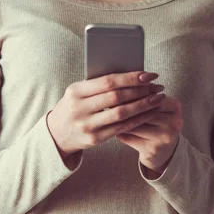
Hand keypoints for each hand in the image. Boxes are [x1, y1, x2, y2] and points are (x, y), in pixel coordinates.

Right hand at [46, 71, 165, 157]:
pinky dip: (138, 119)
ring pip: (121, 114)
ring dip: (143, 105)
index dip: (130, 78)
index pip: (108, 81)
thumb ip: (98, 84)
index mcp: (76, 91)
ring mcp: (87, 125)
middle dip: (140, 91)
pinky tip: (149, 113)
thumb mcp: (78, 92)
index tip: (148, 75)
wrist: (56, 134)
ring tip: (157, 98)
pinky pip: (121, 128)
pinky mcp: (94, 139)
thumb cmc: (73, 106)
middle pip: (116, 97)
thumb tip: (131, 74)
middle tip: (156, 86)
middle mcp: (80, 108)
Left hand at [116, 95, 182, 176]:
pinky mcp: (153, 149)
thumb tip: (119, 87)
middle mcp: (174, 122)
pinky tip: (114, 129)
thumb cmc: (157, 121)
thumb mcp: (156, 105)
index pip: (149, 95)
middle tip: (107, 102)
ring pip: (133, 124)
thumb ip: (143, 95)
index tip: (115, 90)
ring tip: (109, 114)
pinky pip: (129, 138)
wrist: (164, 149)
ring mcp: (165, 138)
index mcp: (175, 106)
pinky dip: (119, 132)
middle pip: (141, 111)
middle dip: (123, 106)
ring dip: (119, 120)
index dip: (131, 93)